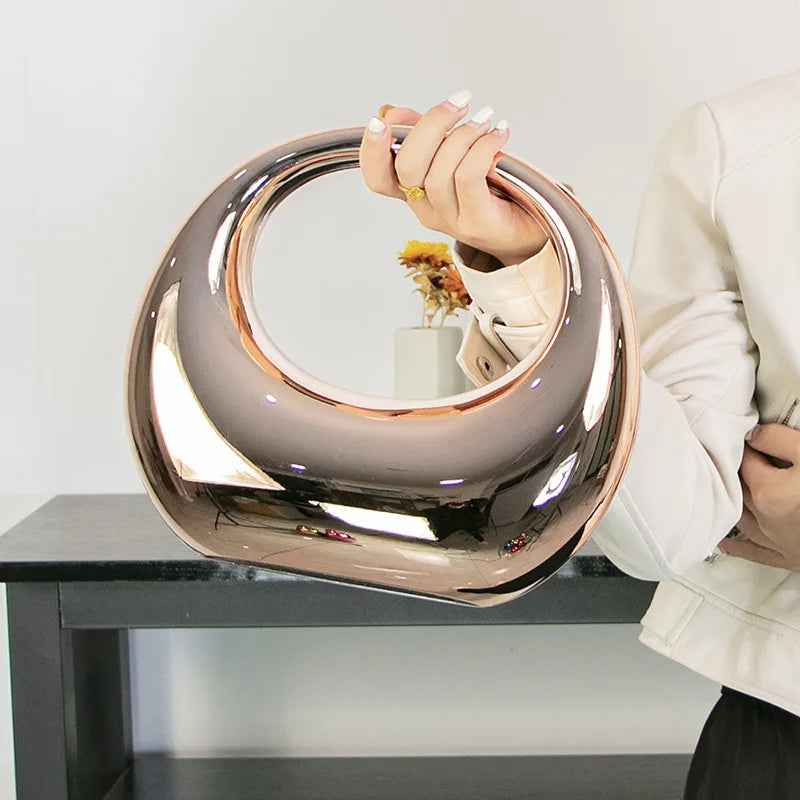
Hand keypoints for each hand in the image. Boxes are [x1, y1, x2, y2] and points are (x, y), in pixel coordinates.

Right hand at [358, 89, 548, 267]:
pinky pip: (468, 177)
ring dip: (465, 134)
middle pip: (407, 167)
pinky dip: (483, 147)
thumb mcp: (454, 154)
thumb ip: (424, 134)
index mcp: (414, 192)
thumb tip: (392, 113)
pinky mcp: (476, 223)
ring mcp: (450, 220)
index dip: (371, 152)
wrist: (530, 225)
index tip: (380, 122)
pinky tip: (499, 135)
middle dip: (432, 124)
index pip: (378, 178)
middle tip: (460, 102)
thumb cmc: (495, 189)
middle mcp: (426, 209)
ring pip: (440, 171)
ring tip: (486, 119)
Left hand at [718, 424, 799, 570]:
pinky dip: (738, 547)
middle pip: (739, 489)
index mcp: (768, 491)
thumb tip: (753, 435)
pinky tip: (726, 543)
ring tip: (725, 489)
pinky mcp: (789, 559)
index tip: (750, 437)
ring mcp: (775, 542)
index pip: (745, 460)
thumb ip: (779, 440)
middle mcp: (764, 518)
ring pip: (740, 518)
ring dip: (734, 503)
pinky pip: (755, 553)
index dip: (748, 445)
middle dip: (739, 471)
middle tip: (741, 458)